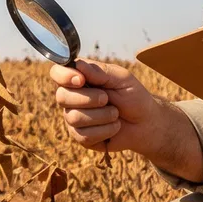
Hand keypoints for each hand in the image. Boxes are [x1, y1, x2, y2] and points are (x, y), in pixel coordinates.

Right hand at [48, 61, 202, 180]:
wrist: (146, 123)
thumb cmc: (133, 96)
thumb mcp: (121, 78)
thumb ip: (100, 71)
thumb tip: (77, 65)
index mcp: (79, 79)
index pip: (57, 73)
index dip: (64, 76)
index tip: (81, 80)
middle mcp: (72, 98)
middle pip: (62, 97)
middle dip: (89, 99)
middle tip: (107, 98)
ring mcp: (74, 118)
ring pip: (74, 118)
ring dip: (102, 116)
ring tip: (115, 113)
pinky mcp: (81, 137)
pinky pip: (84, 135)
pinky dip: (105, 130)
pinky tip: (114, 127)